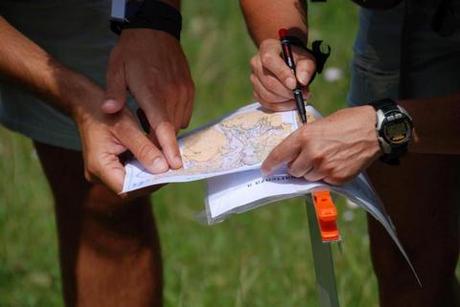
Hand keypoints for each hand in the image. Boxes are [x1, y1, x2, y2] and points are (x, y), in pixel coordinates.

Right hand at [73, 85, 168, 193]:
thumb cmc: (106, 112)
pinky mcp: (109, 168)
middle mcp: (98, 175)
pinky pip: (130, 173)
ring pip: (132, 181)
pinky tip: (158, 157)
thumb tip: (164, 169)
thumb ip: (145, 149)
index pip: (128, 188)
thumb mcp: (127, 127)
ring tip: (168, 163)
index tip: (170, 173)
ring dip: (150, 173)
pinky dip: (144, 166)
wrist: (87, 103)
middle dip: (153, 179)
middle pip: (131, 188)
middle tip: (174, 168)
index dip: (150, 184)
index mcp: (99, 166)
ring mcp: (103, 174)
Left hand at [102, 29, 194, 169]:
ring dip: (166, 129)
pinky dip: (174, 119)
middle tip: (145, 143)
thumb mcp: (116, 69)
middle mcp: (172, 94)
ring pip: (179, 123)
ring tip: (149, 118)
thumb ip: (114, 92)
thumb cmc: (132, 52)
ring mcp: (184, 92)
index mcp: (152, 92)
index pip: (163, 126)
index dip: (168, 147)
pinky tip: (160, 109)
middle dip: (160, 141)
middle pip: (170, 130)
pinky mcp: (189, 89)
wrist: (155, 29)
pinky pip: (185, 114)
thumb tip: (108, 111)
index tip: (174, 165)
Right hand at [250, 38, 315, 110]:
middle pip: (268, 81)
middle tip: (301, 95)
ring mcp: (254, 78)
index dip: (281, 74)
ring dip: (284, 101)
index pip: (269, 60)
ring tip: (298, 99)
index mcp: (267, 49)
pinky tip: (290, 103)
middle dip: (286, 92)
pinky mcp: (256, 91)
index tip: (294, 85)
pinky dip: (279, 106)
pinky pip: (265, 103)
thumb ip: (306, 67)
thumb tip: (302, 81)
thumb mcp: (305, 58)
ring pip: (266, 95)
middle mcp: (256, 63)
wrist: (286, 60)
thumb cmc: (296, 58)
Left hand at [261, 106, 380, 184]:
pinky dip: (327, 176)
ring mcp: (325, 167)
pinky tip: (337, 163)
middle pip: (293, 170)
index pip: (280, 154)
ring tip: (326, 159)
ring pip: (307, 178)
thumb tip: (293, 154)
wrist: (374, 129)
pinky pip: (323, 182)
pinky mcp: (337, 178)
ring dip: (312, 172)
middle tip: (308, 158)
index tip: (266, 170)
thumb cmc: (348, 122)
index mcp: (305, 136)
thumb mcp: (319, 124)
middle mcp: (312, 153)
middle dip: (297, 166)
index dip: (270, 163)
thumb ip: (304, 139)